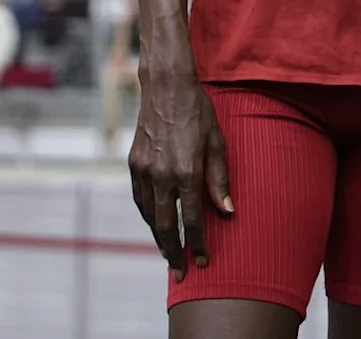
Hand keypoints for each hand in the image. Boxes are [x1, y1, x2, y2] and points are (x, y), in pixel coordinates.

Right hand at [128, 54, 232, 280]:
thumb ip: (220, 180)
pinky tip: (155, 223)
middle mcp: (161, 175)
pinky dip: (147, 216)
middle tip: (181, 273)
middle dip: (173, 253)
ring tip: (169, 253)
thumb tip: (227, 212)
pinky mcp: (133, 163)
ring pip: (148, 216)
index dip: (199, 244)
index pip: (192, 220)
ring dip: (158, 237)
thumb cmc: (199, 113)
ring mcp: (143, 170)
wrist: (166, 87)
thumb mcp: (217, 143)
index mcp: (186, 171)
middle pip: (164, 226)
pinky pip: (139, 199)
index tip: (204, 261)